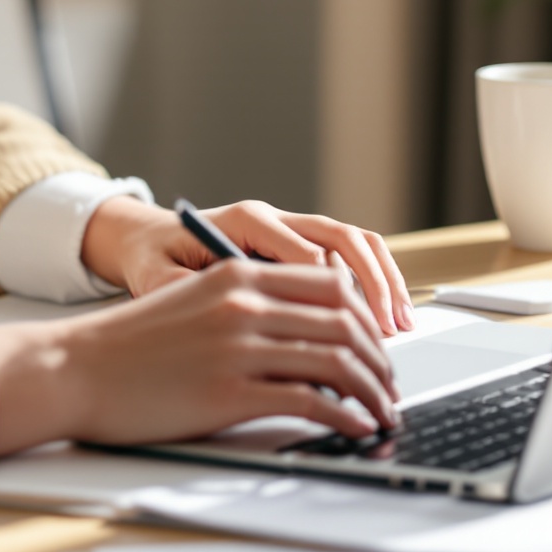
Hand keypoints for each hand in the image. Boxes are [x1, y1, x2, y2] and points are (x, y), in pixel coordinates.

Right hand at [0, 260, 400, 455]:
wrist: (77, 369)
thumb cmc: (131, 346)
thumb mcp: (195, 302)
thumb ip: (250, 306)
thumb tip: (309, 336)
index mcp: (237, 274)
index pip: (332, 284)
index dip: (368, 317)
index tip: (377, 345)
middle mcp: (244, 303)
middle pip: (345, 321)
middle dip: (380, 358)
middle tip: (388, 385)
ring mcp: (239, 347)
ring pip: (338, 361)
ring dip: (372, 391)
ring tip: (381, 412)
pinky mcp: (230, 393)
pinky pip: (311, 402)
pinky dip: (345, 417)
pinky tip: (353, 428)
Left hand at [79, 195, 414, 333]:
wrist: (149, 240)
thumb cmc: (154, 260)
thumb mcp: (158, 279)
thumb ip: (186, 295)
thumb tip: (219, 316)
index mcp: (245, 221)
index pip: (305, 254)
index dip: (333, 295)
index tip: (351, 333)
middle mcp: (274, 218)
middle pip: (342, 238)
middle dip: (373, 282)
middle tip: (391, 327)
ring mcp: (290, 228)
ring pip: (355, 241)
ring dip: (383, 279)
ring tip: (402, 323)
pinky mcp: (298, 244)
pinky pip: (348, 254)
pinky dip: (374, 280)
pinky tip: (386, 317)